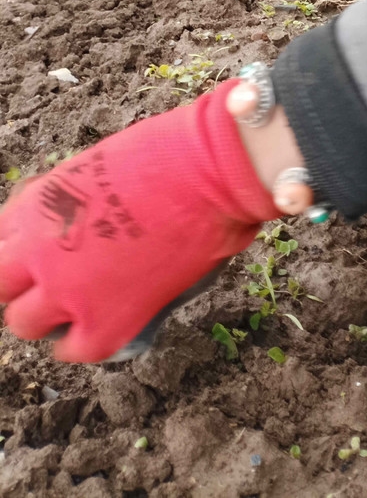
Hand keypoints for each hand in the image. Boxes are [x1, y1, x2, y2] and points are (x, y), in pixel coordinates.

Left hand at [0, 82, 277, 362]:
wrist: (209, 173)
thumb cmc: (170, 154)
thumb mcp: (97, 166)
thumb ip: (73, 204)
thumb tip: (77, 227)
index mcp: (36, 206)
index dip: (21, 249)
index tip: (40, 251)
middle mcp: (38, 253)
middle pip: (2, 285)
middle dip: (26, 281)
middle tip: (59, 276)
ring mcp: (67, 294)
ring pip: (25, 323)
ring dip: (50, 312)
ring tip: (83, 300)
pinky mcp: (102, 327)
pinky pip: (72, 349)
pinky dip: (83, 339)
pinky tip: (104, 321)